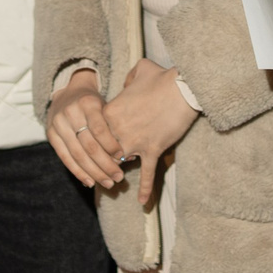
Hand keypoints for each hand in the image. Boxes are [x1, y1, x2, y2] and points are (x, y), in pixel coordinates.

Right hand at [47, 69, 126, 188]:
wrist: (68, 93)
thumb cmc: (94, 104)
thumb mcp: (105, 107)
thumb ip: (114, 128)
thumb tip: (129, 157)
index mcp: (87, 103)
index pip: (99, 129)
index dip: (111, 145)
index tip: (123, 157)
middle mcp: (70, 113)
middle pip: (89, 145)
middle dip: (105, 164)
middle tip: (118, 177)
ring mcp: (58, 124)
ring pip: (77, 154)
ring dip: (93, 172)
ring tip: (107, 183)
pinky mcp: (51, 135)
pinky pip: (65, 158)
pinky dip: (78, 172)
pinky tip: (90, 182)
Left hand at [101, 58, 199, 207]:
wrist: (183, 87)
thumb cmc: (163, 77)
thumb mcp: (141, 69)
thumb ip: (128, 77)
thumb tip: (126, 84)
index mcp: (112, 111)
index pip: (94, 131)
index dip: (92, 140)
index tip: (89, 147)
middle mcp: (119, 129)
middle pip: (102, 151)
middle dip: (98, 161)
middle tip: (95, 172)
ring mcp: (136, 141)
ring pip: (118, 163)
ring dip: (114, 175)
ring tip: (111, 186)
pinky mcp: (153, 149)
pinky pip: (147, 172)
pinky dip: (145, 188)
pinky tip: (142, 202)